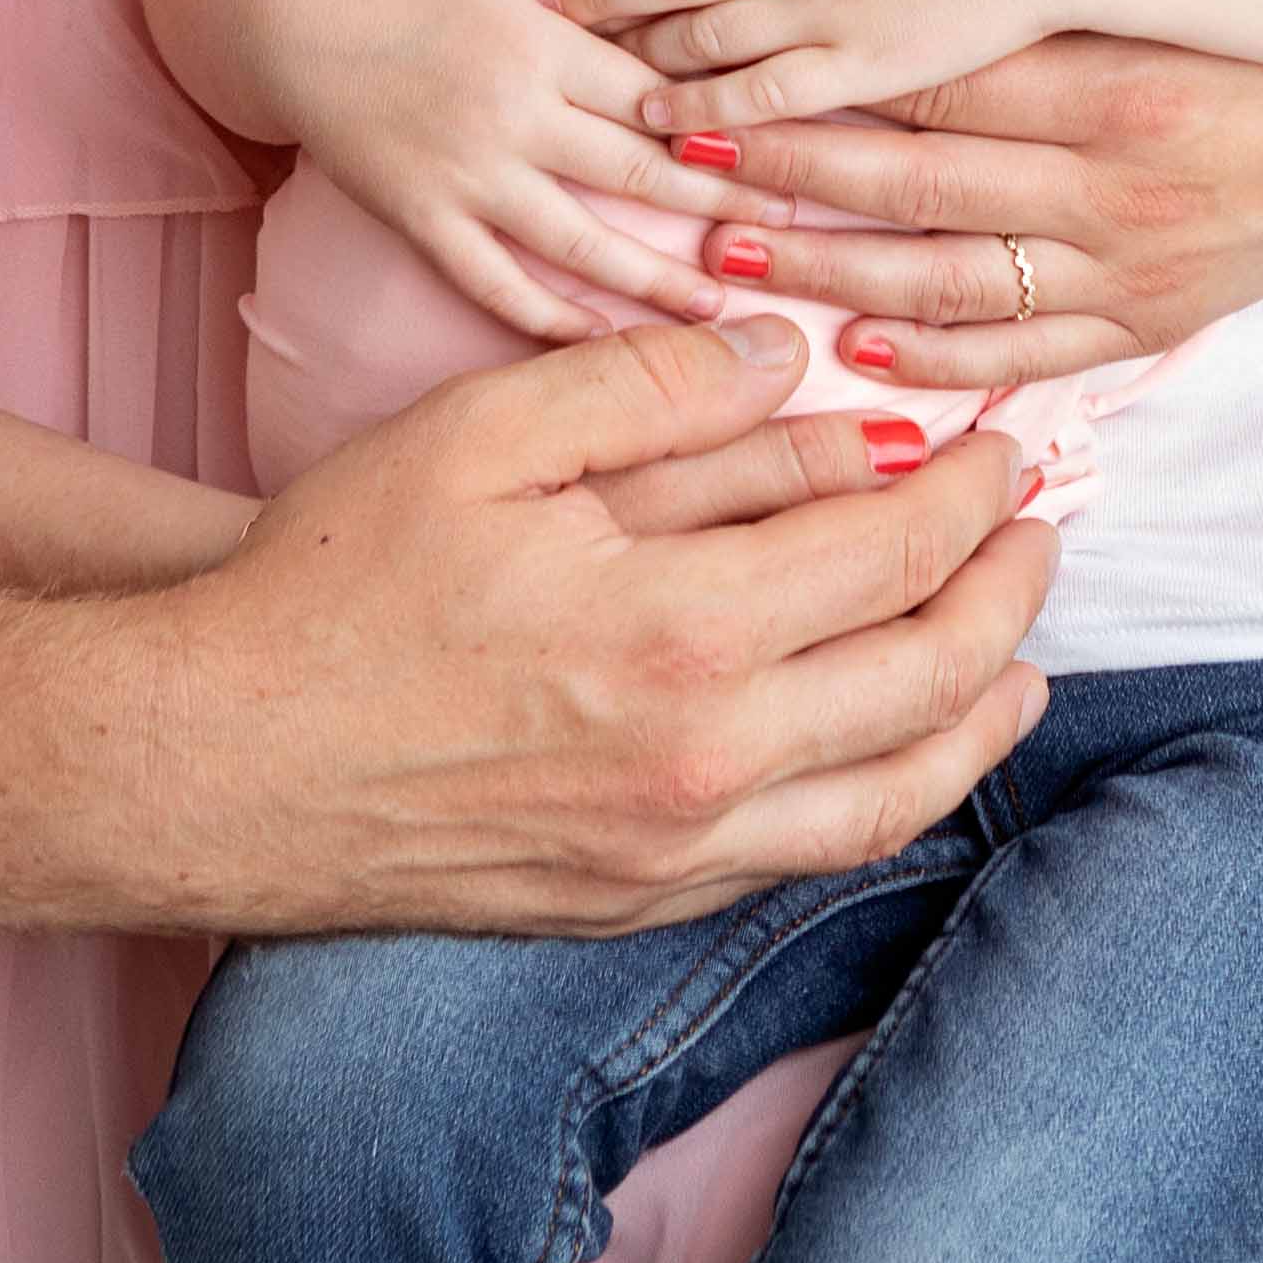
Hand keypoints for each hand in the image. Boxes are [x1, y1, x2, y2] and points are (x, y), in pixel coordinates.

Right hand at [136, 314, 1052, 937]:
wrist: (225, 762)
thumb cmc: (338, 584)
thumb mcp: (485, 434)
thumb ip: (653, 390)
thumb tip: (791, 362)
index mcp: (684, 629)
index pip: (896, 555)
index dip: (968, 492)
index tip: (997, 446)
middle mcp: (709, 759)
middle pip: (931, 678)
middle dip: (1008, 594)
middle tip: (1037, 529)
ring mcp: (679, 849)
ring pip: (898, 794)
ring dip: (983, 715)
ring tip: (1021, 655)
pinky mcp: (640, 900)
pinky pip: (814, 856)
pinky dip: (893, 796)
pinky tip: (901, 749)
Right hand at [216, 0, 749, 339]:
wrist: (289, 13)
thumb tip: (683, 4)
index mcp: (543, 39)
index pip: (659, 93)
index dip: (728, 125)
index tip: (789, 150)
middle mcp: (511, 112)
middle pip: (637, 172)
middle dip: (719, 206)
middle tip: (788, 236)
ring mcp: (464, 173)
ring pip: (577, 243)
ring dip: (652, 282)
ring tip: (716, 310)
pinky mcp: (419, 216)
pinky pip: (491, 281)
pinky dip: (545, 317)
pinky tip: (598, 340)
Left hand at [705, 35, 1262, 392]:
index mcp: (1102, 80)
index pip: (926, 86)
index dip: (811, 88)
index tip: (712, 84)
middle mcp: (1108, 180)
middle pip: (917, 183)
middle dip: (791, 180)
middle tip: (683, 172)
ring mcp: (1130, 264)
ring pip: (953, 279)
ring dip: (833, 273)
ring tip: (734, 261)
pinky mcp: (1154, 323)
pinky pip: (1031, 353)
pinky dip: (944, 356)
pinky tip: (863, 349)